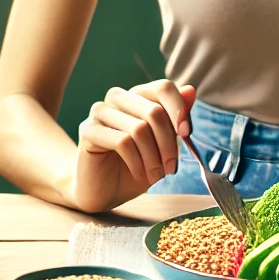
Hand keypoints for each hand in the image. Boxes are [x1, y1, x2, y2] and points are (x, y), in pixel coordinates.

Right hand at [70, 79, 195, 212]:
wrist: (105, 191)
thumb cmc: (137, 166)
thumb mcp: (164, 144)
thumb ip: (176, 117)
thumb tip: (191, 90)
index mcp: (138, 95)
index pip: (163, 87)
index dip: (179, 109)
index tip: (187, 134)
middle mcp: (118, 98)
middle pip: (154, 111)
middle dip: (168, 143)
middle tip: (171, 168)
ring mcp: (100, 111)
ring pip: (139, 128)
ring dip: (153, 157)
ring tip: (156, 175)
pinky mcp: (88, 130)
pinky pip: (122, 142)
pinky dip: (136, 162)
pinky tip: (139, 174)